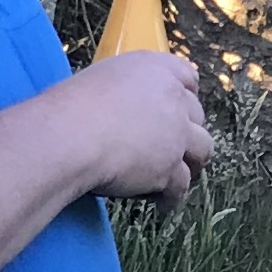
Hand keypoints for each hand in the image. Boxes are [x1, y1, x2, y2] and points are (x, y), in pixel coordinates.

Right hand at [65, 48, 209, 202]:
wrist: (70, 136)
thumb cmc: (68, 108)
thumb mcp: (98, 82)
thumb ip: (122, 92)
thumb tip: (120, 112)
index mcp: (153, 68)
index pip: (186, 75)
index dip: (187, 94)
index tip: (181, 107)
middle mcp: (172, 97)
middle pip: (197, 115)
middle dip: (188, 131)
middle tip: (176, 147)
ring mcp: (177, 133)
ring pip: (202, 150)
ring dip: (192, 163)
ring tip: (178, 176)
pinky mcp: (171, 167)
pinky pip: (180, 186)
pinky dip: (169, 197)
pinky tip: (160, 204)